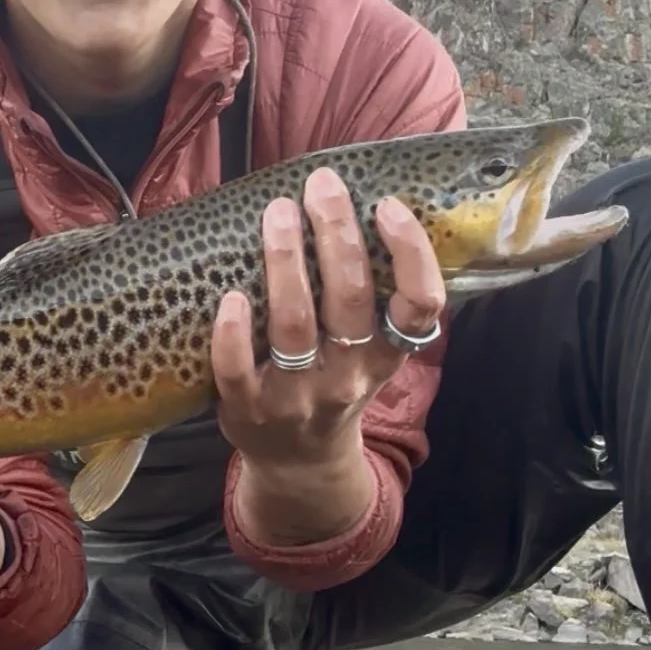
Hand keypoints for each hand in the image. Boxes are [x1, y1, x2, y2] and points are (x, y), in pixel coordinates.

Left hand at [212, 169, 444, 537]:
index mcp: (385, 355)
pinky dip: (234, 333)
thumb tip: (351, 204)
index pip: (419, 305)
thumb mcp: (369, 352)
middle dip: (336, 234)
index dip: (411, 255)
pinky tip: (230, 296)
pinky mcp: (249, 409)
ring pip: (294, 325)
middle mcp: (348, 375)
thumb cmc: (334, 384)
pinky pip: (239, 368)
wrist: (300, 463)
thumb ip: (369, 295)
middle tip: (321, 187)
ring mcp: (298, 396)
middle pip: (351, 298)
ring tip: (277, 213)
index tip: (388, 206)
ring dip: (285, 263)